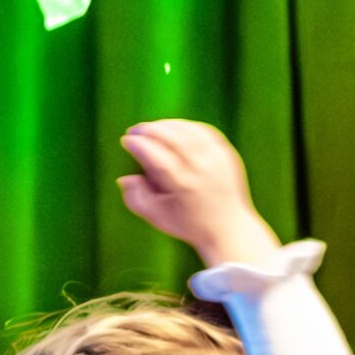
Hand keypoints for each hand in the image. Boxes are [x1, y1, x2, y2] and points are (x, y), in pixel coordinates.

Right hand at [116, 119, 281, 268]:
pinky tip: (171, 128)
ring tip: (150, 128)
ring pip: (189, 132)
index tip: (126, 140)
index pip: (158, 158)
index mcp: (185, 187)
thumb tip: (125, 178)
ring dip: (166, 125)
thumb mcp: (157, 217)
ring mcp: (218, 161)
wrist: (229, 229)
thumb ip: (135, 198)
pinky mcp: (227, 155)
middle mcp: (203, 172)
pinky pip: (204, 131)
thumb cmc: (188, 223)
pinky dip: (185, 126)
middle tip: (135, 130)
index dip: (139, 145)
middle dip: (150, 130)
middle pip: (175, 140)